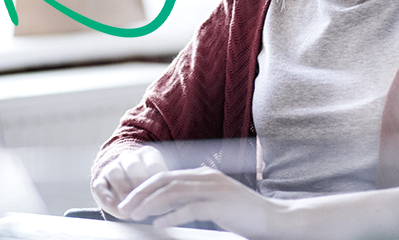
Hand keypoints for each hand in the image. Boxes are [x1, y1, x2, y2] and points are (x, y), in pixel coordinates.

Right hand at [91, 145, 167, 216]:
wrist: (126, 182)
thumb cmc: (149, 186)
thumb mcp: (159, 184)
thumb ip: (162, 189)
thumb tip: (165, 200)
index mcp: (147, 155)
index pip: (153, 164)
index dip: (156, 181)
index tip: (160, 194)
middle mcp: (129, 157)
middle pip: (132, 165)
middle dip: (138, 184)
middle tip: (143, 199)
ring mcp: (113, 166)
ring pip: (114, 171)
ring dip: (122, 189)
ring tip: (129, 205)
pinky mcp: (100, 180)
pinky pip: (99, 185)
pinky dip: (104, 195)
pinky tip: (111, 204)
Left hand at [116, 167, 290, 239]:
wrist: (275, 219)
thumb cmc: (244, 215)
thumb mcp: (213, 204)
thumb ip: (191, 202)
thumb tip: (163, 210)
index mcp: (204, 175)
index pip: (166, 176)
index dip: (144, 188)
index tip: (129, 201)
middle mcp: (206, 178)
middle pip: (164, 181)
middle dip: (141, 194)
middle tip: (123, 208)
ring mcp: (213, 190)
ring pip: (172, 192)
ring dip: (150, 204)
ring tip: (135, 215)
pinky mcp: (220, 205)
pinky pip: (189, 208)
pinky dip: (170, 216)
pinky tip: (159, 224)